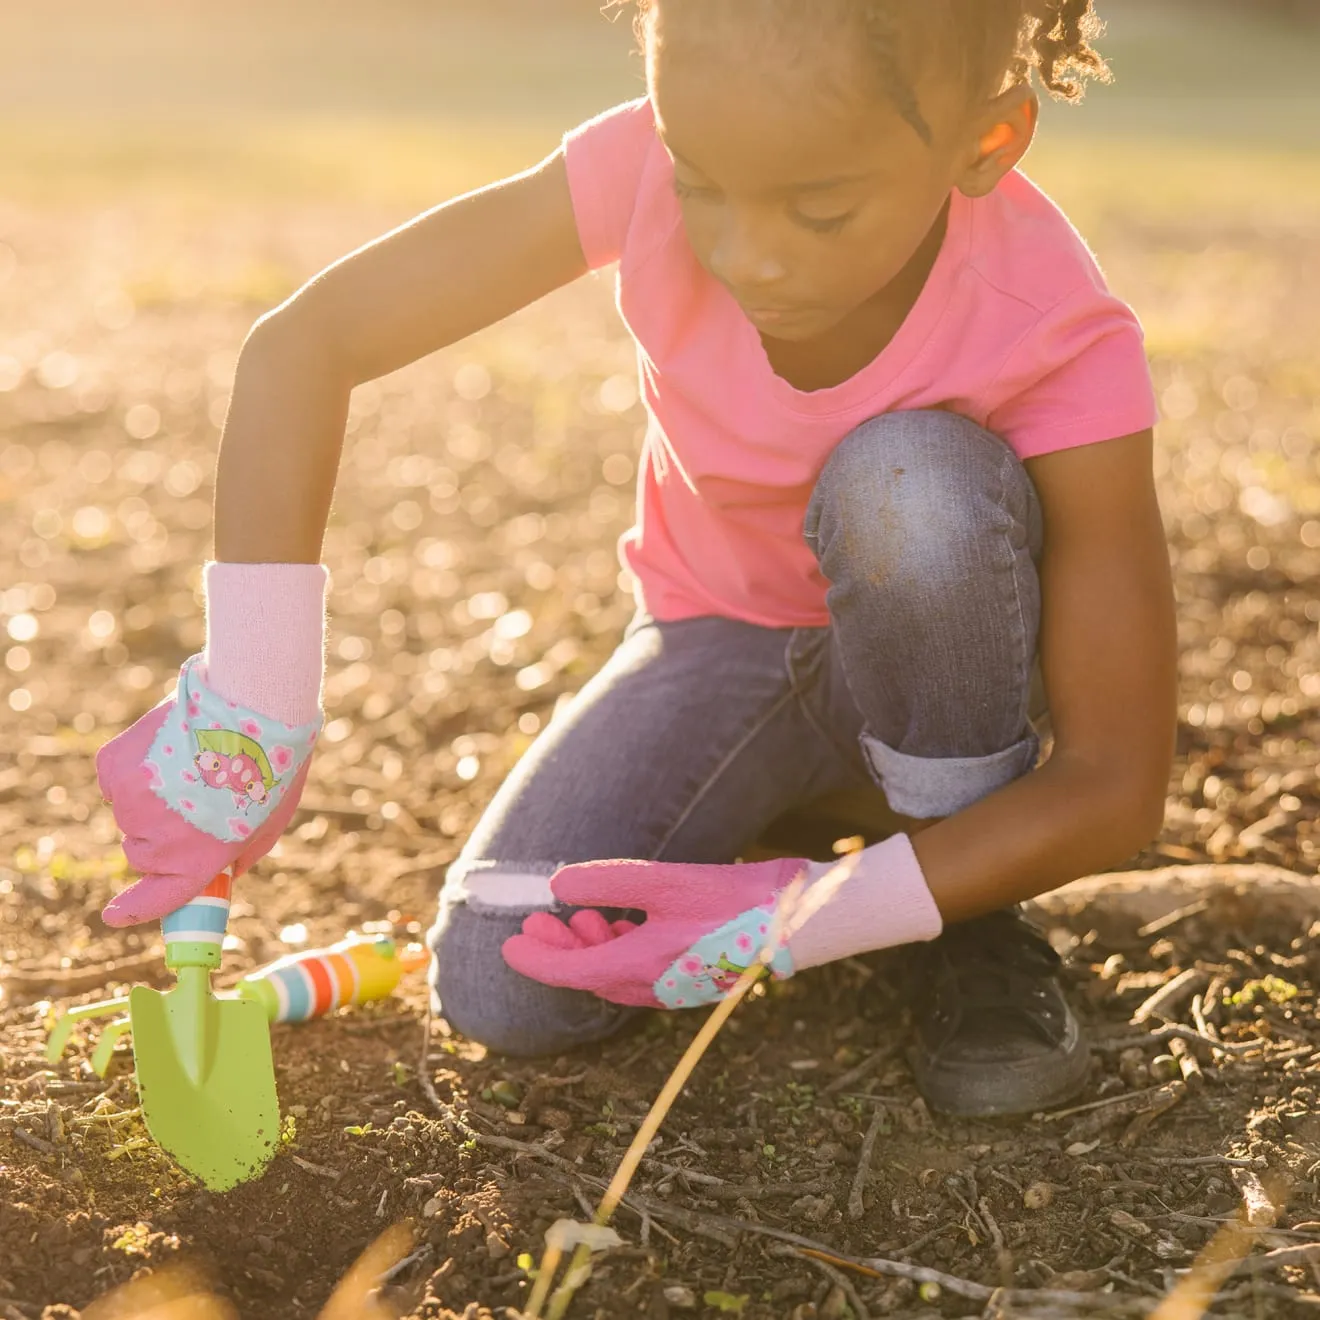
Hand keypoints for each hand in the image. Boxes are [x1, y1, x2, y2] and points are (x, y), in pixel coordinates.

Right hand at [97, 654, 319, 925]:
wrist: (252, 706)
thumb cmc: (271, 765)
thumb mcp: (270, 822)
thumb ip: (239, 855)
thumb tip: (221, 872)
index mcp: (198, 861)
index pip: (156, 899)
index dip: (134, 910)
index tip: (113, 915)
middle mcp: (158, 841)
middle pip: (141, 852)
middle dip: (160, 836)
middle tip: (192, 800)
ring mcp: (131, 805)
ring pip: (129, 813)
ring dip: (150, 797)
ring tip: (189, 764)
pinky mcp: (113, 769)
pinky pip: (116, 781)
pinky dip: (134, 769)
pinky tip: (167, 748)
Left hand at [501, 855, 811, 1007]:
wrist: (798, 921)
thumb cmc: (733, 900)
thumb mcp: (663, 882)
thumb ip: (606, 884)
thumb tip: (557, 887)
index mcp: (642, 966)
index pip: (570, 974)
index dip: (534, 961)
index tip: (509, 944)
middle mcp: (654, 986)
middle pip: (589, 976)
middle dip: (558, 951)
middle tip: (533, 924)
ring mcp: (675, 987)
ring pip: (614, 976)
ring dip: (589, 948)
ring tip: (578, 917)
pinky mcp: (693, 977)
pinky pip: (640, 973)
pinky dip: (619, 950)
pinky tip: (621, 923)